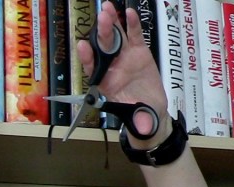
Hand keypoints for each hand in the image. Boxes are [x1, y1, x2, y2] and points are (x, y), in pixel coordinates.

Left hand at [77, 1, 168, 141]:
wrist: (150, 110)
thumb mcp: (139, 118)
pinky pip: (134, 35)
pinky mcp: (139, 52)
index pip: (93, 68)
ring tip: (108, 8)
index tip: (83, 46)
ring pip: (116, 37)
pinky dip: (132, 24)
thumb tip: (142, 128)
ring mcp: (125, 57)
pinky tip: (129, 12)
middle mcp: (111, 67)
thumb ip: (139, 120)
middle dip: (102, 33)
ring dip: (112, 23)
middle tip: (102, 18)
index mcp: (105, 83)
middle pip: (104, 48)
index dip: (88, 57)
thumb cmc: (138, 114)